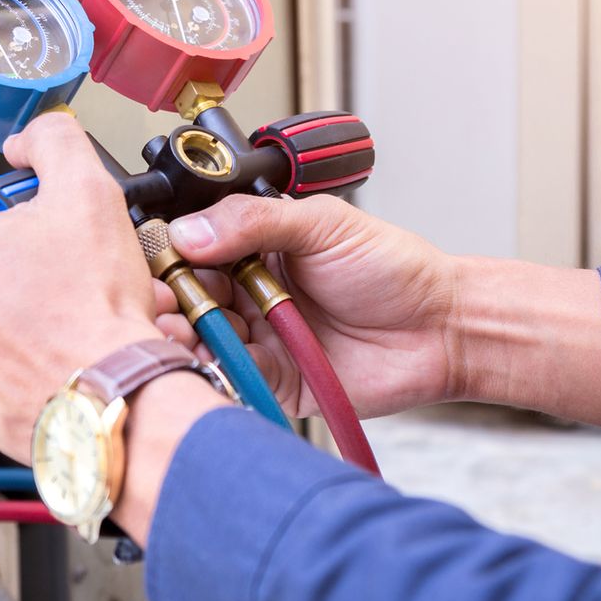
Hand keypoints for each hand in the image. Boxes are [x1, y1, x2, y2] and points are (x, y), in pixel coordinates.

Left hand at [0, 113, 160, 461]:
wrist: (104, 400)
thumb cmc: (89, 311)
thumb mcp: (87, 189)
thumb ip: (53, 140)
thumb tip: (32, 138)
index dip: (21, 218)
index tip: (51, 238)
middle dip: (13, 263)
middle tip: (61, 277)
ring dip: (10, 307)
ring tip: (60, 315)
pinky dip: (7, 351)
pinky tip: (49, 348)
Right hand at [163, 195, 461, 418]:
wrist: (441, 329)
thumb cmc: (394, 270)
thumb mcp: (323, 225)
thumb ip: (255, 222)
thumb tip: (190, 230)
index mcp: (256, 244)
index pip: (194, 245)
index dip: (172, 253)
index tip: (160, 260)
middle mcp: (250, 290)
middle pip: (188, 294)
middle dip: (170, 298)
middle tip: (164, 301)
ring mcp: (259, 336)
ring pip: (202, 337)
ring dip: (184, 334)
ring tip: (180, 330)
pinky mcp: (271, 379)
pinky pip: (231, 375)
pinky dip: (214, 368)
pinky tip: (207, 357)